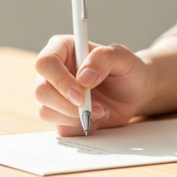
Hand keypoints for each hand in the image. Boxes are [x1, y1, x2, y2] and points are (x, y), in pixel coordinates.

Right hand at [34, 35, 154, 136]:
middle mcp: (53, 72)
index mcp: (63, 48)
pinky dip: (80, 127)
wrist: (135, 93)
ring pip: (46, 112)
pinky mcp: (59, 115)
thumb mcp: (123, 57)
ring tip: (102, 110)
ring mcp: (53, 94)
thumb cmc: (127, 70)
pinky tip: (96, 118)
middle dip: (68, 105)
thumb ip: (103, 59)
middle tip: (96, 108)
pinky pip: (60, 128)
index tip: (80, 95)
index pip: (46, 63)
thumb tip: (83, 77)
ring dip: (76, 117)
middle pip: (41, 91)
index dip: (59, 81)